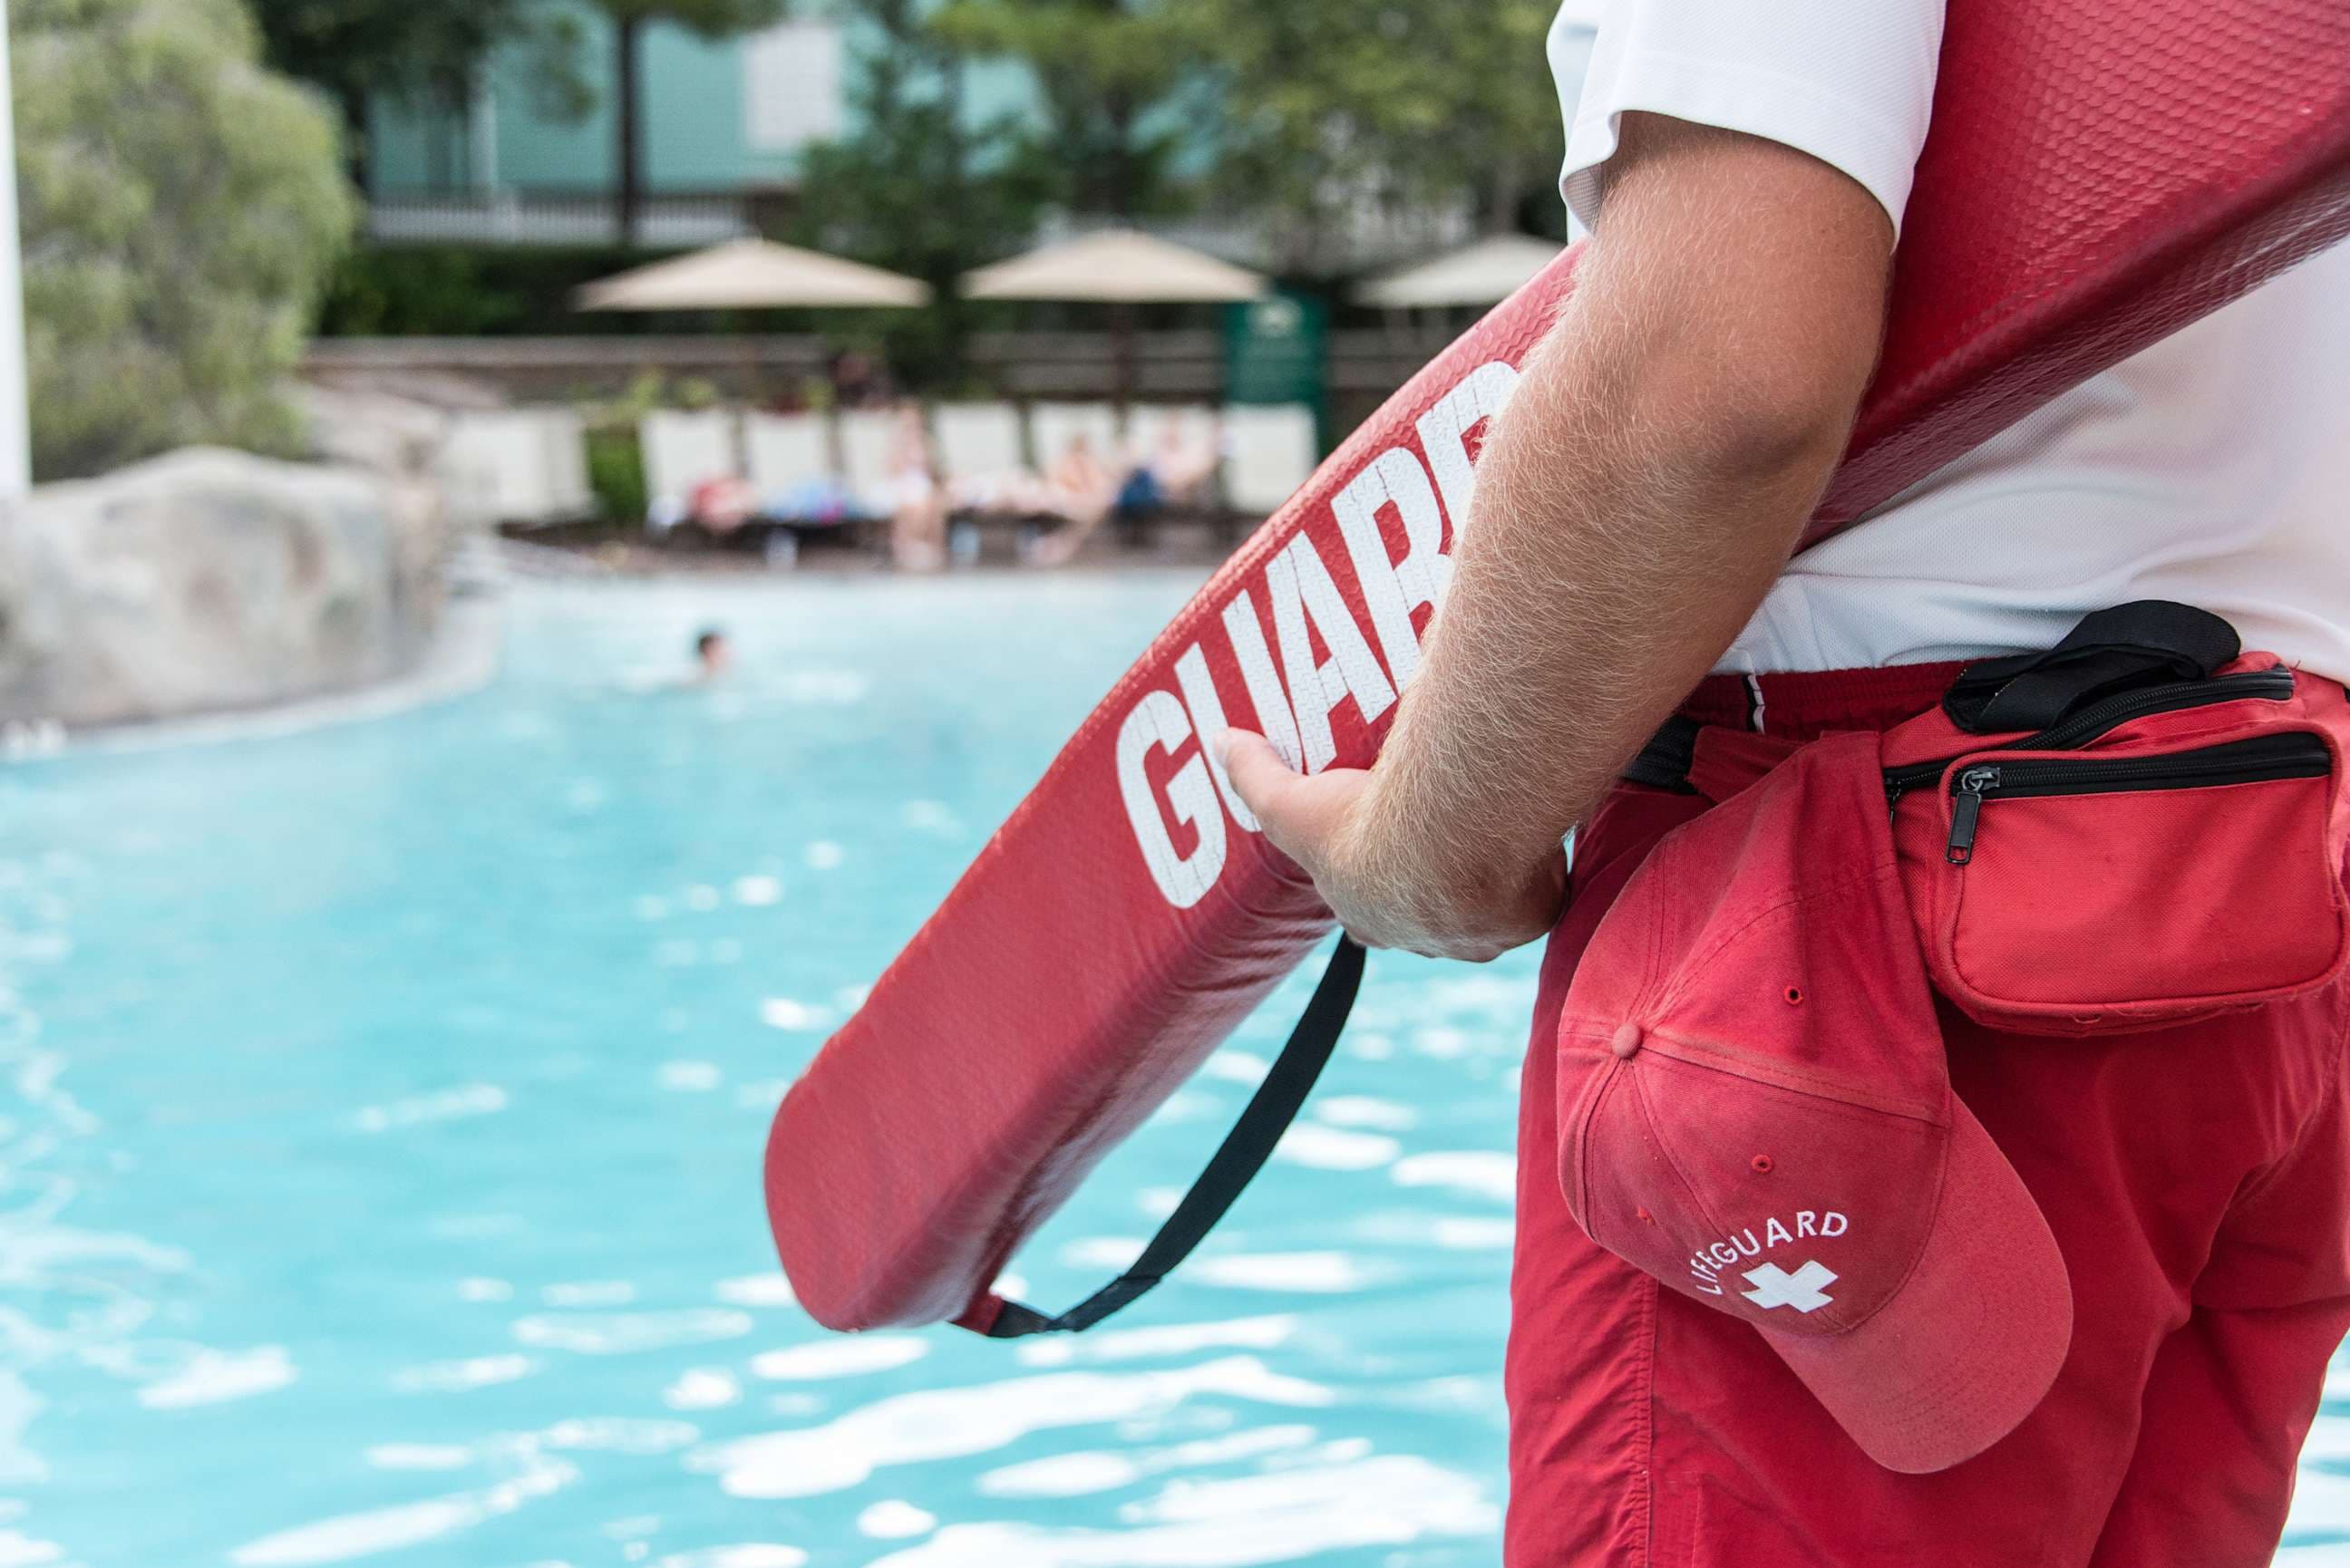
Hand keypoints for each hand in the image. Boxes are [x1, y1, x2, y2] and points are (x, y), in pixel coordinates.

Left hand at [1217, 729, 1566, 961]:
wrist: (1450, 839)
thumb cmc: (1365, 827)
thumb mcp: (1291, 801)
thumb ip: (1254, 773)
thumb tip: (1220, 740)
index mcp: (1370, 917)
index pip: (1364, 913)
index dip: (1371, 886)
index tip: (1384, 851)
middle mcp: (1426, 937)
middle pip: (1431, 913)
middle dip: (1439, 880)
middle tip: (1448, 829)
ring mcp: (1480, 935)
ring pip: (1489, 907)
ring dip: (1493, 874)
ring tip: (1497, 821)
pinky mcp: (1530, 918)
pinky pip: (1541, 894)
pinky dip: (1541, 866)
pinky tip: (1540, 827)